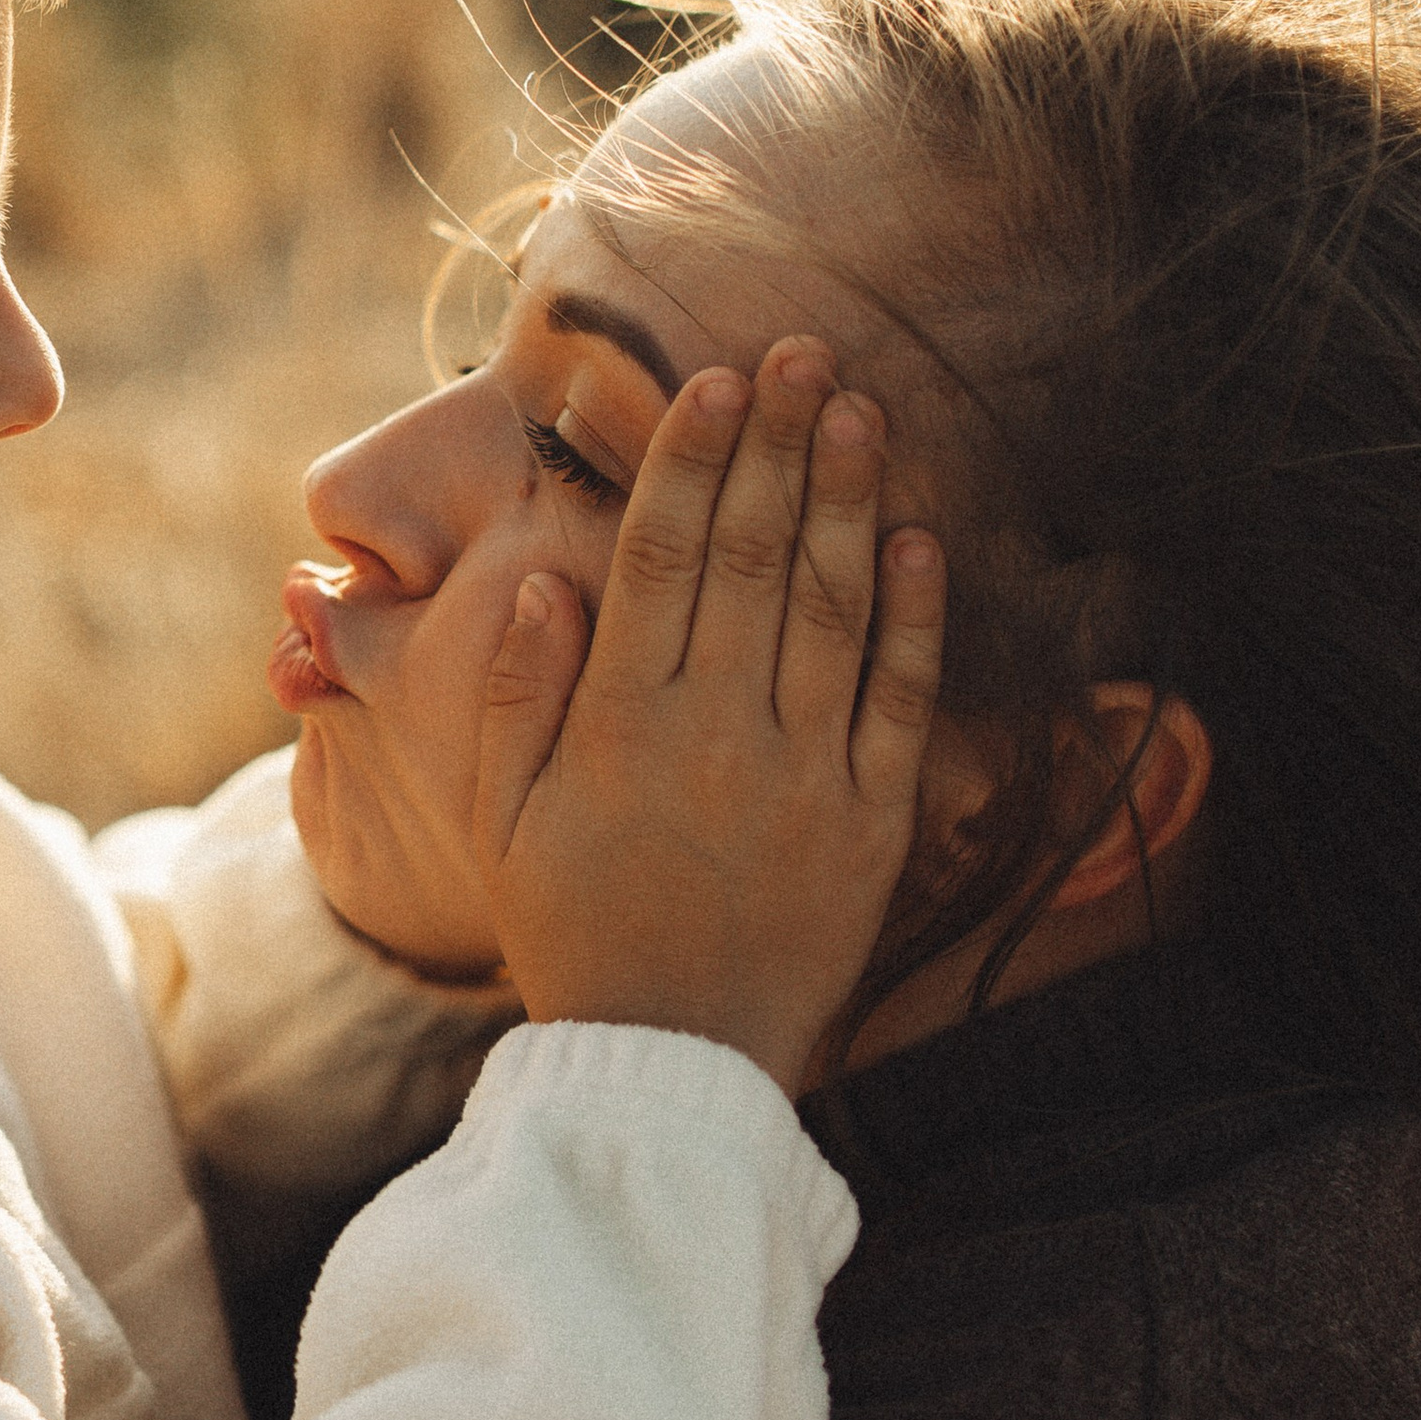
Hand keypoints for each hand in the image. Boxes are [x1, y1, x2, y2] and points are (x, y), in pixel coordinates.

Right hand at [472, 337, 944, 1089]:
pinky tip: (917, 540)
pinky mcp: (873, 825)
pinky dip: (912, 619)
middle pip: (756, 560)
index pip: (662, 559)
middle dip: (780, 446)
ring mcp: (804, 778)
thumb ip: (511, 697)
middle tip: (807, 353)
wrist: (670, 1065)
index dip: (691, 462)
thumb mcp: (503, 820)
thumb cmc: (572, 929)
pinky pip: (901, 704)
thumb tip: (538, 579)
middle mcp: (717, 737)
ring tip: (862, 410)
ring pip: (833, 611)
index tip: (716, 382)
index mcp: (621, 725)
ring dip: (848, 502)